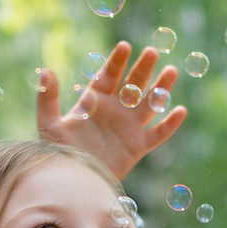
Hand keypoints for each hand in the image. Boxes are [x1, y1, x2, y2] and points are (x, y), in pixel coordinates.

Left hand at [36, 42, 187, 177]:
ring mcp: (128, 127)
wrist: (73, 181)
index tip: (125, 47)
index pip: (109, 76)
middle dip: (143, 69)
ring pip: (149, 104)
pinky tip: (181, 110)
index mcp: (95, 101)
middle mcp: (115, 110)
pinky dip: (170, 124)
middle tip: (152, 52)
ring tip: (171, 72)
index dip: (117, 62)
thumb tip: (45, 71)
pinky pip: (158, 134)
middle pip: (133, 84)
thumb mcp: (49, 123)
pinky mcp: (138, 146)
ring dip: (161, 88)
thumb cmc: (59, 152)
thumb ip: (48, 98)